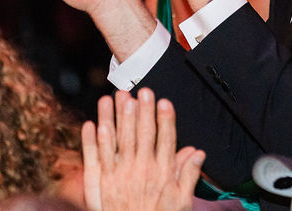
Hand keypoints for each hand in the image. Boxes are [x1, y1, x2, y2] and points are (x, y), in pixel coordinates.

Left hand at [82, 89, 203, 210]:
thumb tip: (197, 154)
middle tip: (143, 91)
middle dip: (143, 111)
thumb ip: (189, 176)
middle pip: (142, 134)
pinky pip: (97, 157)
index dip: (165, 120)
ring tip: (118, 98)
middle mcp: (142, 170)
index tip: (164, 102)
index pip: (165, 140)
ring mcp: (120, 175)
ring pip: (119, 140)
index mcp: (162, 173)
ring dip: (118, 118)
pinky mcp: (102, 183)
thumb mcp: (182, 202)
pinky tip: (94, 123)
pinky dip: (94, 140)